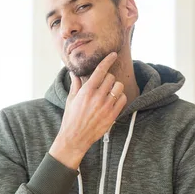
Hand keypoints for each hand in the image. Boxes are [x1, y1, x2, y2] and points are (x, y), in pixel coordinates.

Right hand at [50, 52, 126, 168]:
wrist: (75, 138)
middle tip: (104, 84)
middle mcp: (98, 97)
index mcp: (87, 91)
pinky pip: (123, 99)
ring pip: (119, 87)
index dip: (108, 60)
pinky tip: (113, 101)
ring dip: (115, 87)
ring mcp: (106, 106)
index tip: (113, 55)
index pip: (101, 70)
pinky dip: (120, 97)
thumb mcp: (71, 99)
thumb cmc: (71, 118)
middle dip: (108, 79)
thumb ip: (76, 84)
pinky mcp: (113, 115)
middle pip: (111, 77)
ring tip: (109, 93)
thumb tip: (73, 73)